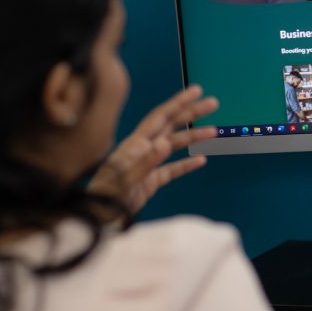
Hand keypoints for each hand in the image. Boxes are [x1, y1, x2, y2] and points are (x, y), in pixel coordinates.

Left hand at [88, 85, 218, 213]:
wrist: (97, 219)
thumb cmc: (106, 198)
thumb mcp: (125, 180)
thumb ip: (146, 162)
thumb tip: (166, 142)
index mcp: (135, 144)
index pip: (160, 117)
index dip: (179, 102)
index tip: (196, 91)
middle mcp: (142, 149)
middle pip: (171, 125)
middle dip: (191, 113)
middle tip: (212, 103)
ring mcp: (148, 165)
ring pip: (175, 145)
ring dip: (194, 137)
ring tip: (214, 132)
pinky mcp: (151, 181)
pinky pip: (172, 169)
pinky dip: (186, 164)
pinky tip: (200, 160)